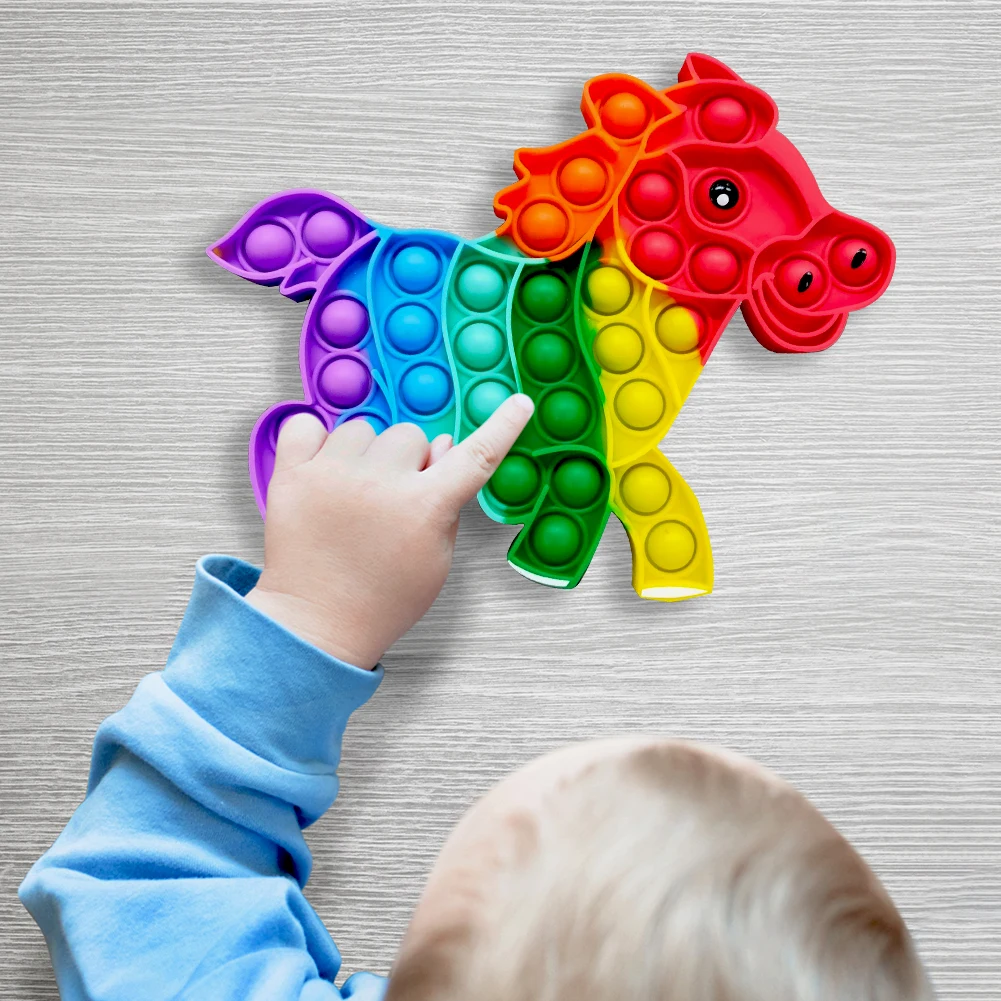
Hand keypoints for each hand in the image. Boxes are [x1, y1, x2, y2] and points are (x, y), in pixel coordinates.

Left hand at [244, 395, 534, 668]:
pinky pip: (306, 425)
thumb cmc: (381, 598)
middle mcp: (380, 484)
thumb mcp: (435, 560)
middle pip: (410, 435)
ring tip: (354, 492)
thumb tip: (445, 449)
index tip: (518, 404)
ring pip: (362, 429)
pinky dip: (314, 439)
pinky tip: (323, 468)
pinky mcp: (292, 475)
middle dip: (408, 459)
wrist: (317, 624)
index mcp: (424, 508)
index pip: (476, 456)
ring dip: (364, 452)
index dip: (502, 427)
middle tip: (392, 496)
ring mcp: (333, 475)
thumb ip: (448, 503)